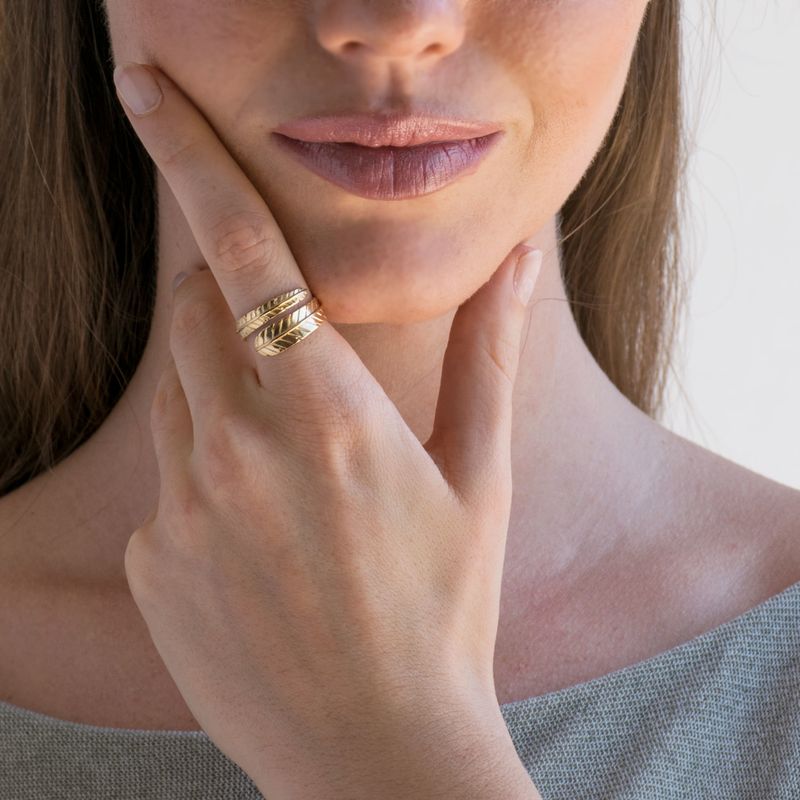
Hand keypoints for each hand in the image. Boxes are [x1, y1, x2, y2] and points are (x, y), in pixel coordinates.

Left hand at [113, 61, 542, 798]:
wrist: (376, 749)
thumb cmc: (444, 611)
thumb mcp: (481, 479)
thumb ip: (488, 354)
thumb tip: (516, 258)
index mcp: (332, 414)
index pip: (244, 254)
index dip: (191, 158)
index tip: (144, 91)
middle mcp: (242, 447)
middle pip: (198, 317)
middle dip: (231, 306)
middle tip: (287, 353)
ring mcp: (184, 508)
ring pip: (178, 396)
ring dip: (222, 395)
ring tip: (292, 468)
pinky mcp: (152, 561)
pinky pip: (166, 482)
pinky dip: (205, 477)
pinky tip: (262, 538)